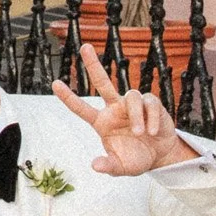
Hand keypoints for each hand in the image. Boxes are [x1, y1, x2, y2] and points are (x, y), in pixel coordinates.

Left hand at [55, 41, 195, 173]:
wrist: (160, 156)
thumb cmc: (136, 159)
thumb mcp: (120, 167)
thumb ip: (108, 167)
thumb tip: (95, 166)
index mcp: (102, 123)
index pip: (81, 108)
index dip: (68, 97)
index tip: (54, 84)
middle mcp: (115, 109)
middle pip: (102, 82)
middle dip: (93, 65)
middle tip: (84, 48)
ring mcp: (132, 105)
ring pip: (131, 97)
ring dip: (136, 116)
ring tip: (142, 133)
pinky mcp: (150, 104)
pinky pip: (149, 103)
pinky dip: (151, 118)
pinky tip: (153, 132)